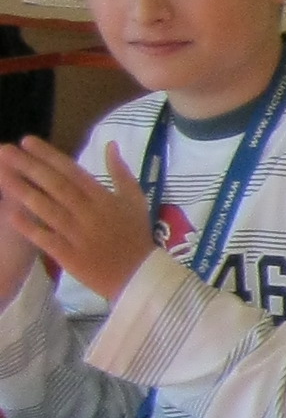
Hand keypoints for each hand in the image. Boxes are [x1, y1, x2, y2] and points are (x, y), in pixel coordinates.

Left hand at [0, 138, 157, 299]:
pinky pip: (44, 237)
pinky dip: (27, 225)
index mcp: (103, 198)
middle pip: (54, 185)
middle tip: (4, 150)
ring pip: (45, 208)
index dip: (48, 155)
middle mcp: (87, 212)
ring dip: (21, 190)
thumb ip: (121, 172)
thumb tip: (110, 145)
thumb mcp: (136, 199)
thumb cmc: (136, 235)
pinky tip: (9, 213)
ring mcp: (76, 234)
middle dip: (28, 166)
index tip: (27, 141)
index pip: (71, 171)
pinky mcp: (67, 254)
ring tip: (0, 174)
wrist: (139, 275)